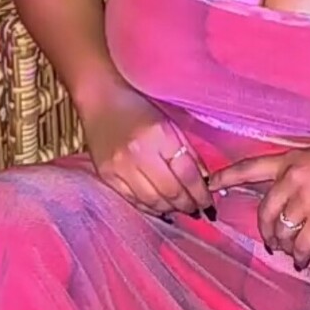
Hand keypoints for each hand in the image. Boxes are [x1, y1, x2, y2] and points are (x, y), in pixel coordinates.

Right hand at [83, 85, 213, 219]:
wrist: (100, 99)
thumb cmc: (138, 107)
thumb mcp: (170, 124)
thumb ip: (189, 153)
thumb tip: (205, 182)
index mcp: (160, 135)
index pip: (187, 174)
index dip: (201, 194)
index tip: (208, 203)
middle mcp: (138, 153)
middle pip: (170, 192)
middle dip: (188, 205)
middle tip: (197, 210)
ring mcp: (120, 167)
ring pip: (152, 201)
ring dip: (170, 209)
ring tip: (179, 209)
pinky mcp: (106, 175)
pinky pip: (132, 200)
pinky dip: (149, 207)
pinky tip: (159, 207)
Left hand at [208, 136, 309, 269]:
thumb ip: (300, 171)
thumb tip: (288, 193)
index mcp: (290, 160)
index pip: (249, 168)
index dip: (226, 177)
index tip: (208, 185)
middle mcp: (292, 179)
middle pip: (264, 211)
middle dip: (265, 231)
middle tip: (270, 241)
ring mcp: (307, 200)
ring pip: (282, 231)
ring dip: (284, 245)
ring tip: (289, 251)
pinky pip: (302, 245)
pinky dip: (300, 256)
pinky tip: (302, 261)